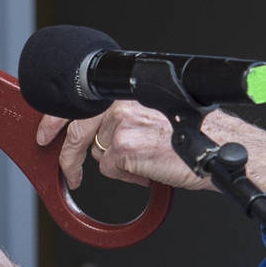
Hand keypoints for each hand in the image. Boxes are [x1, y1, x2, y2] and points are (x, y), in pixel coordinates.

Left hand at [33, 101, 265, 192]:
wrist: (221, 148)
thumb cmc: (199, 132)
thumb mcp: (158, 112)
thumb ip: (129, 116)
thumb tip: (105, 135)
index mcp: (127, 90)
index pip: (78, 100)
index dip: (55, 118)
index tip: (44, 132)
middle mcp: (120, 103)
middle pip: (76, 130)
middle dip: (66, 155)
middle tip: (68, 173)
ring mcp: (120, 125)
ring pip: (97, 152)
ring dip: (112, 165)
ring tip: (139, 167)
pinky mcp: (125, 148)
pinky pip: (112, 169)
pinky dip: (129, 176)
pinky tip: (151, 171)